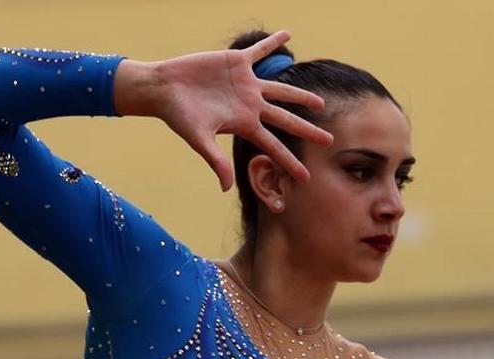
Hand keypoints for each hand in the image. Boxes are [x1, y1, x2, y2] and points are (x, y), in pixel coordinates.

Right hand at [115, 31, 332, 190]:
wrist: (163, 88)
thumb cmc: (178, 116)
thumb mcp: (199, 140)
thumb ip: (215, 161)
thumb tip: (227, 188)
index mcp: (244, 124)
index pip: (273, 146)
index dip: (289, 162)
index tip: (306, 178)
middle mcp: (250, 105)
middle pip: (287, 119)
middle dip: (308, 130)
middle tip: (329, 140)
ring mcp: (246, 84)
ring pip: (282, 89)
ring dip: (301, 94)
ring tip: (320, 102)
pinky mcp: (236, 62)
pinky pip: (260, 51)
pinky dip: (273, 42)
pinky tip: (288, 34)